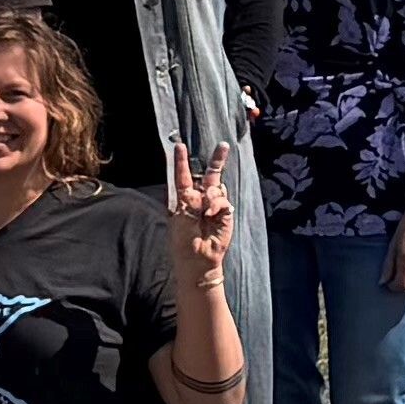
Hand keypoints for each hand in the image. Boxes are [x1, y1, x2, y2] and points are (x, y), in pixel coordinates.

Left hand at [168, 146, 236, 276]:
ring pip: (216, 186)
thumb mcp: (179, 215)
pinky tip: (211, 213)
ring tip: (204, 210)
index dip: (181, 161)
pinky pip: (223, 199)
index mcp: (185, 198)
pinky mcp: (226, 213)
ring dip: (210, 194)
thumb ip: (190, 197)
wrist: (197, 258)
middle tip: (223, 145)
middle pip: (209, 174)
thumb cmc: (182, 239)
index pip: (183, 176)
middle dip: (217, 159)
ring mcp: (214, 205)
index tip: (179, 146)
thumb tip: (207, 187)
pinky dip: (216, 204)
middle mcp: (201, 199)